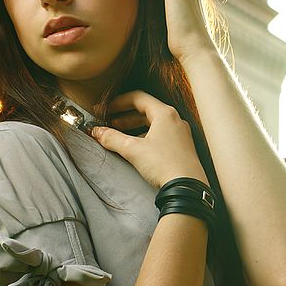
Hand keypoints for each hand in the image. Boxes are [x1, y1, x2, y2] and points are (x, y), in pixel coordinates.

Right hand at [89, 90, 208, 189]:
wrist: (187, 187)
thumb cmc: (165, 164)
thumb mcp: (133, 149)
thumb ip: (112, 138)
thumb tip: (97, 132)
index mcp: (165, 114)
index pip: (138, 98)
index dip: (118, 102)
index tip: (106, 109)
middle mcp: (175, 120)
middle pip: (147, 110)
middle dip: (125, 116)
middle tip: (111, 123)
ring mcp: (181, 134)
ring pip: (154, 124)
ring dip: (135, 127)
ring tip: (121, 136)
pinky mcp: (183, 147)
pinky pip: (162, 135)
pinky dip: (147, 136)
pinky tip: (138, 148)